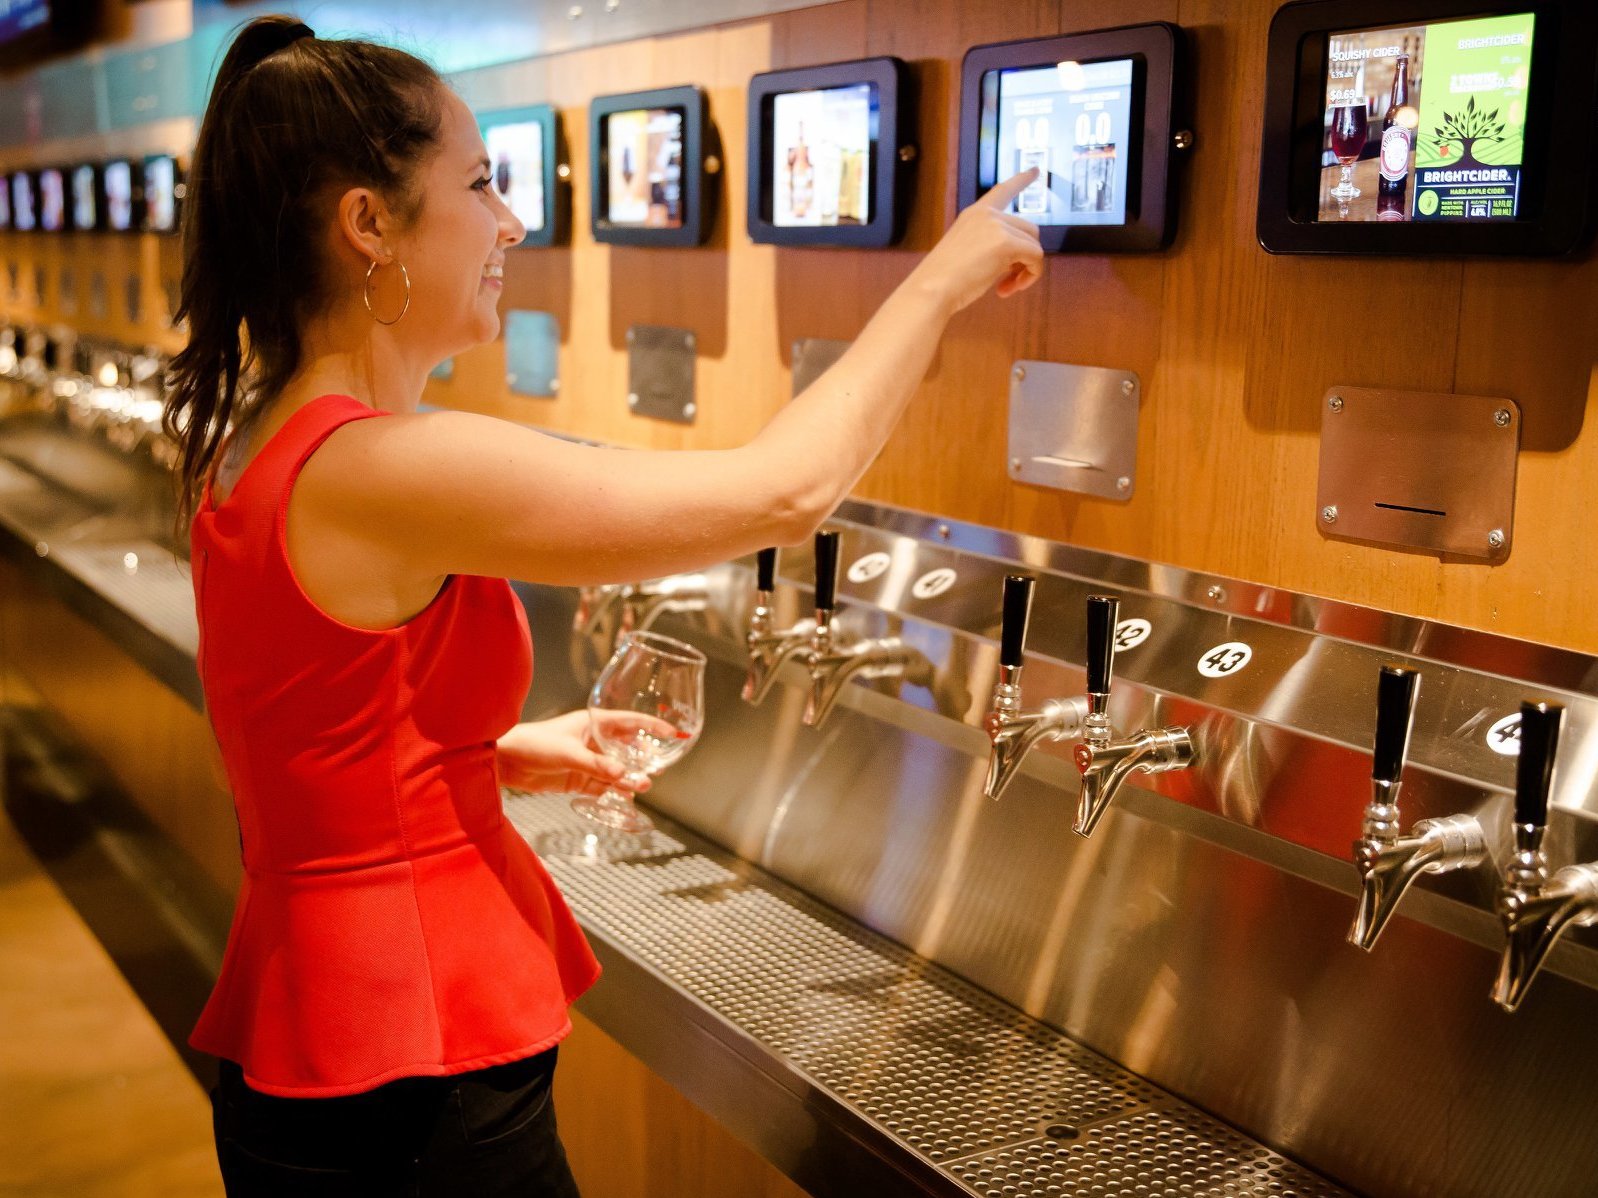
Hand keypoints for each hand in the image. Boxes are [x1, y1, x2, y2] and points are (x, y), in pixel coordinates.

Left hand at [496, 710, 662, 798]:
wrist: (504, 761)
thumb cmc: (533, 743)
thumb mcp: (567, 753)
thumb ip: (596, 765)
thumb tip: (624, 775)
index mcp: (592, 723)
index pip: (630, 722)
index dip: (652, 726)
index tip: (674, 732)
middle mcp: (592, 741)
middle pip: (625, 749)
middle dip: (643, 758)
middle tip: (659, 768)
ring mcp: (585, 760)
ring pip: (614, 770)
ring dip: (628, 778)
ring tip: (643, 786)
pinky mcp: (576, 778)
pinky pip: (600, 786)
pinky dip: (612, 791)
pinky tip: (624, 797)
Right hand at [909, 169, 1045, 314]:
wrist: (930, 290)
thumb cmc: (944, 281)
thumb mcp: (967, 251)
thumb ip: (991, 245)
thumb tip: (1021, 258)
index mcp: (974, 214)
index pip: (1003, 191)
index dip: (1022, 180)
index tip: (1036, 170)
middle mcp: (987, 214)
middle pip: (1029, 230)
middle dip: (1024, 257)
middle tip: (1007, 282)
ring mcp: (997, 225)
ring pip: (1034, 245)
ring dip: (1026, 270)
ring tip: (1005, 287)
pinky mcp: (1006, 242)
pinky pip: (1036, 258)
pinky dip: (1030, 276)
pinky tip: (1006, 289)